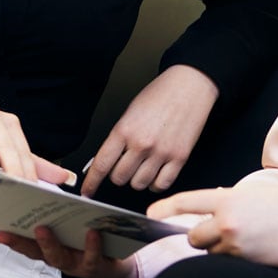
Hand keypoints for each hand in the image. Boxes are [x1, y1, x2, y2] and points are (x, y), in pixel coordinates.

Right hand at [0, 226, 138, 277]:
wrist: (119, 265)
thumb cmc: (90, 241)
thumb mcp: (72, 228)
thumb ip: (57, 216)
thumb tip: (40, 192)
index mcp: (51, 249)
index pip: (27, 245)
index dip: (12, 240)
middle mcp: (60, 260)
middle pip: (39, 253)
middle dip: (25, 241)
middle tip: (12, 227)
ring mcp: (77, 266)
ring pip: (61, 258)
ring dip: (51, 244)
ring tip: (43, 229)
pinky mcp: (97, 268)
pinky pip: (93, 257)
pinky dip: (91, 245)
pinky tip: (91, 232)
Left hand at [82, 64, 218, 196]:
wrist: (189, 86)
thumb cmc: (160, 94)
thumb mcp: (130, 112)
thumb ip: (119, 137)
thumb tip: (107, 159)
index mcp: (124, 130)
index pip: (101, 164)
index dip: (91, 182)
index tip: (87, 191)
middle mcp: (141, 144)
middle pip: (119, 178)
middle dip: (118, 175)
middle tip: (123, 166)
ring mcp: (161, 153)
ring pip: (139, 184)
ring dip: (137, 179)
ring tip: (141, 167)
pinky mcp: (179, 158)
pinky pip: (161, 184)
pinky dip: (155, 184)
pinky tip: (155, 174)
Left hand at [148, 176, 277, 268]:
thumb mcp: (255, 196)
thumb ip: (229, 204)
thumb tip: (212, 215)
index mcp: (228, 198)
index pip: (186, 202)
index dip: (165, 209)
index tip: (150, 215)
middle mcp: (226, 220)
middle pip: (194, 238)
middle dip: (202, 240)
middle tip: (224, 235)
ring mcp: (235, 243)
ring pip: (212, 254)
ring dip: (222, 252)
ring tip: (250, 242)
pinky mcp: (246, 263)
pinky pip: (229, 266)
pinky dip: (237, 262)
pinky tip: (257, 252)